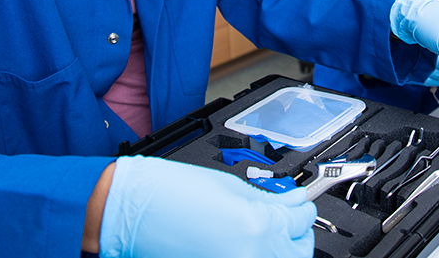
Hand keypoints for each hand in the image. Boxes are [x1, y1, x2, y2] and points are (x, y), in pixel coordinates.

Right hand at [100, 155, 314, 257]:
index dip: (302, 208)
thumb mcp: (229, 187)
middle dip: (296, 233)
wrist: (136, 212)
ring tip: (266, 233)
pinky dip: (258, 256)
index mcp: (256, 225)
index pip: (301, 220)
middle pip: (298, 251)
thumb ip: (269, 199)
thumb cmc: (172, 193)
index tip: (300, 204)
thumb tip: (295, 201)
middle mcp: (253, 257)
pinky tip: (248, 244)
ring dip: (281, 249)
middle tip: (287, 219)